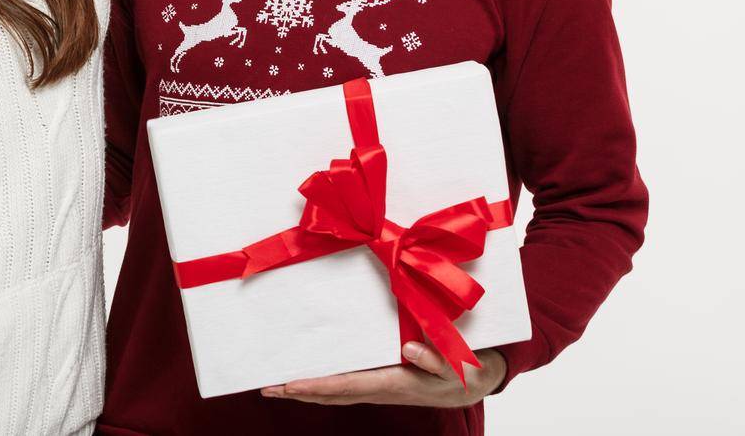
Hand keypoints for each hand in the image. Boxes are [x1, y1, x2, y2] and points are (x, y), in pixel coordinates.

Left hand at [261, 342, 504, 407]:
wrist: (478, 380)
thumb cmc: (468, 371)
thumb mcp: (461, 366)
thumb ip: (438, 360)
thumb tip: (410, 351)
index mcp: (396, 384)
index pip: (348, 386)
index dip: (317, 386)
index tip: (288, 385)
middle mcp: (382, 388)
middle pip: (333, 393)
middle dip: (299, 391)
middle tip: (266, 386)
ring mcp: (380, 386)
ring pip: (336, 391)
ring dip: (306, 389)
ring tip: (277, 384)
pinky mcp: (383, 380)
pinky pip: (346, 384)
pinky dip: (323, 383)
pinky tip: (310, 378)